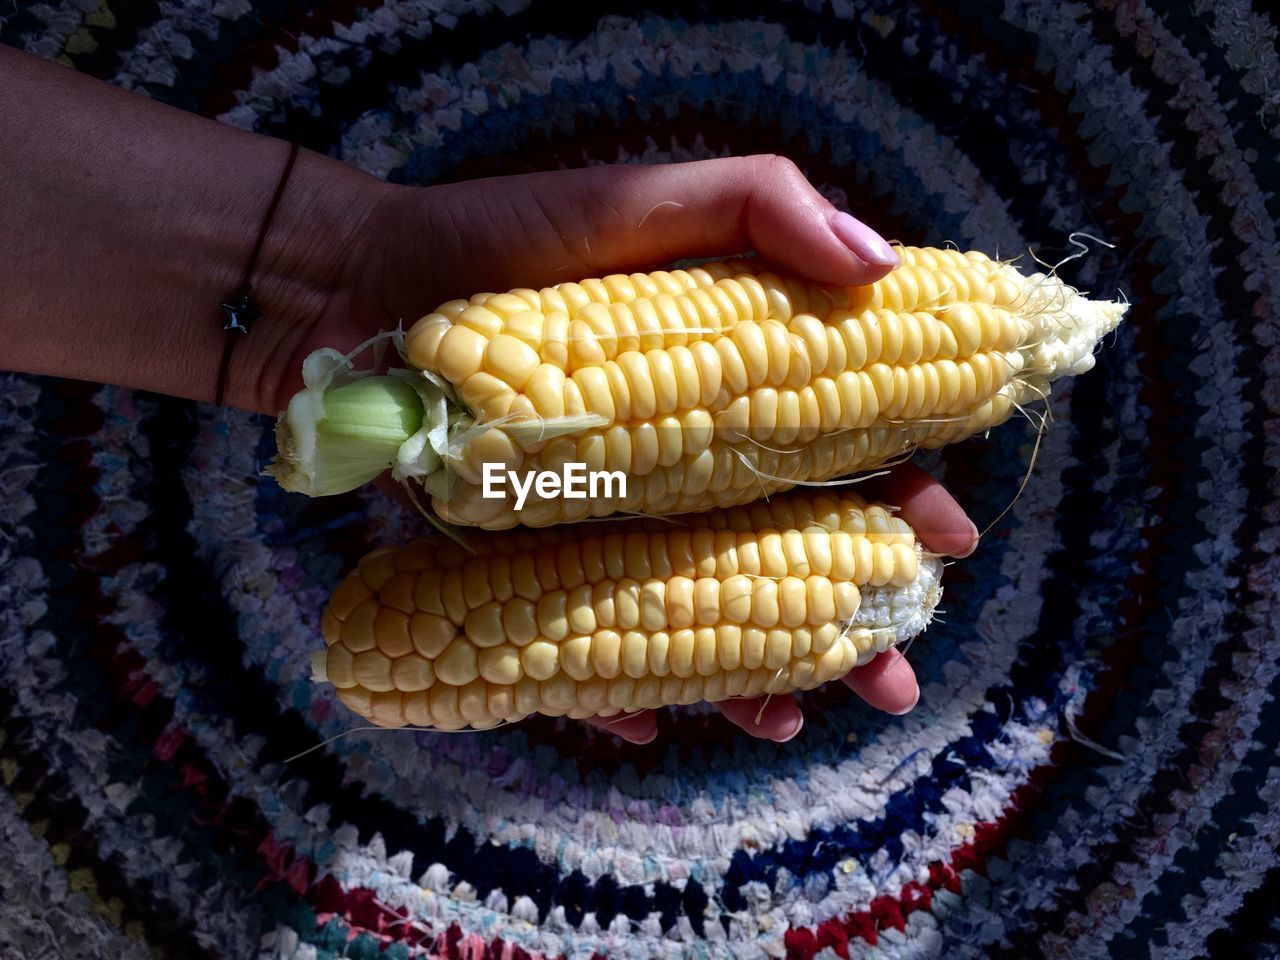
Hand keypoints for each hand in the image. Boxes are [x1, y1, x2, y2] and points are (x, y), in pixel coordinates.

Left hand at [255, 155, 978, 741]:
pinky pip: (579, 645)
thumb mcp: (638, 201)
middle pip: (781, 558)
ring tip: (789, 724)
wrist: (354, 291)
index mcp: (718, 392)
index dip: (898, 500)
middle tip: (894, 682)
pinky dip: (612, 688)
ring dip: (751, 679)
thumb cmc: (501, 238)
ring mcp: (602, 529)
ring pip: (694, 619)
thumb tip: (885, 269)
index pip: (836, 458)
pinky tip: (649, 722)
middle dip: (849, 622)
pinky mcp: (523, 569)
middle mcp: (671, 473)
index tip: (947, 540)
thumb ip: (758, 208)